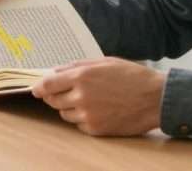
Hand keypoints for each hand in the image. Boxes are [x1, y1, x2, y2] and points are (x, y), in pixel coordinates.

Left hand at [31, 58, 166, 136]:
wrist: (155, 98)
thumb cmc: (131, 76)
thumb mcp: (103, 62)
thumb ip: (77, 66)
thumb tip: (55, 71)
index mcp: (81, 76)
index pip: (47, 84)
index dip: (39, 87)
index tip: (35, 89)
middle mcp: (81, 97)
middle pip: (52, 100)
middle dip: (54, 96)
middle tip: (65, 92)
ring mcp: (88, 115)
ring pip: (64, 114)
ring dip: (69, 107)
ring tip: (87, 100)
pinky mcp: (95, 129)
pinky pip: (78, 124)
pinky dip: (82, 118)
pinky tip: (98, 110)